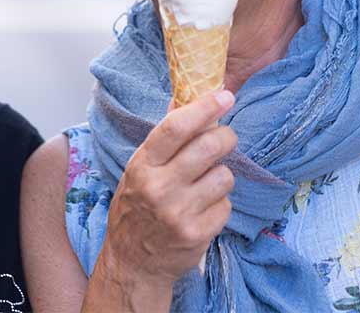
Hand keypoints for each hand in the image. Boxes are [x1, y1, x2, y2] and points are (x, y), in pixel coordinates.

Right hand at [98, 90, 237, 288]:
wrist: (132, 263)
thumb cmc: (137, 208)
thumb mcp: (139, 169)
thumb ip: (164, 138)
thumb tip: (185, 98)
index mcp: (142, 165)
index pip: (176, 127)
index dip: (204, 107)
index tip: (224, 96)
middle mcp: (159, 187)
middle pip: (209, 146)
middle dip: (226, 137)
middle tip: (225, 138)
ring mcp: (179, 212)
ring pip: (224, 175)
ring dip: (222, 175)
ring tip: (206, 184)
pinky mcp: (198, 234)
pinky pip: (226, 205)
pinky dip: (220, 204)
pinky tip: (204, 209)